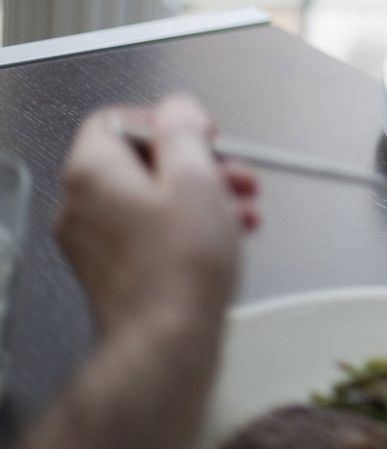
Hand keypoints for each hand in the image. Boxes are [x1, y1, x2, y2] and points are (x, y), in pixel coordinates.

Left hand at [56, 95, 258, 339]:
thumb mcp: (196, 177)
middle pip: (140, 159)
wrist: (167, 341)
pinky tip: (225, 237)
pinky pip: (150, 229)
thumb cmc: (181, 266)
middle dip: (198, 164)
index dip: (166, 121)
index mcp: (93, 171)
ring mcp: (94, 240)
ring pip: (151, 196)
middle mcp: (82, 204)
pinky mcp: (114, 269)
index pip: (118, 119)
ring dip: (202, 195)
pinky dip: (187, 225)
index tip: (202, 136)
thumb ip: (184, 130)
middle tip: (235, 176)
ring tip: (241, 210)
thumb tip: (178, 107)